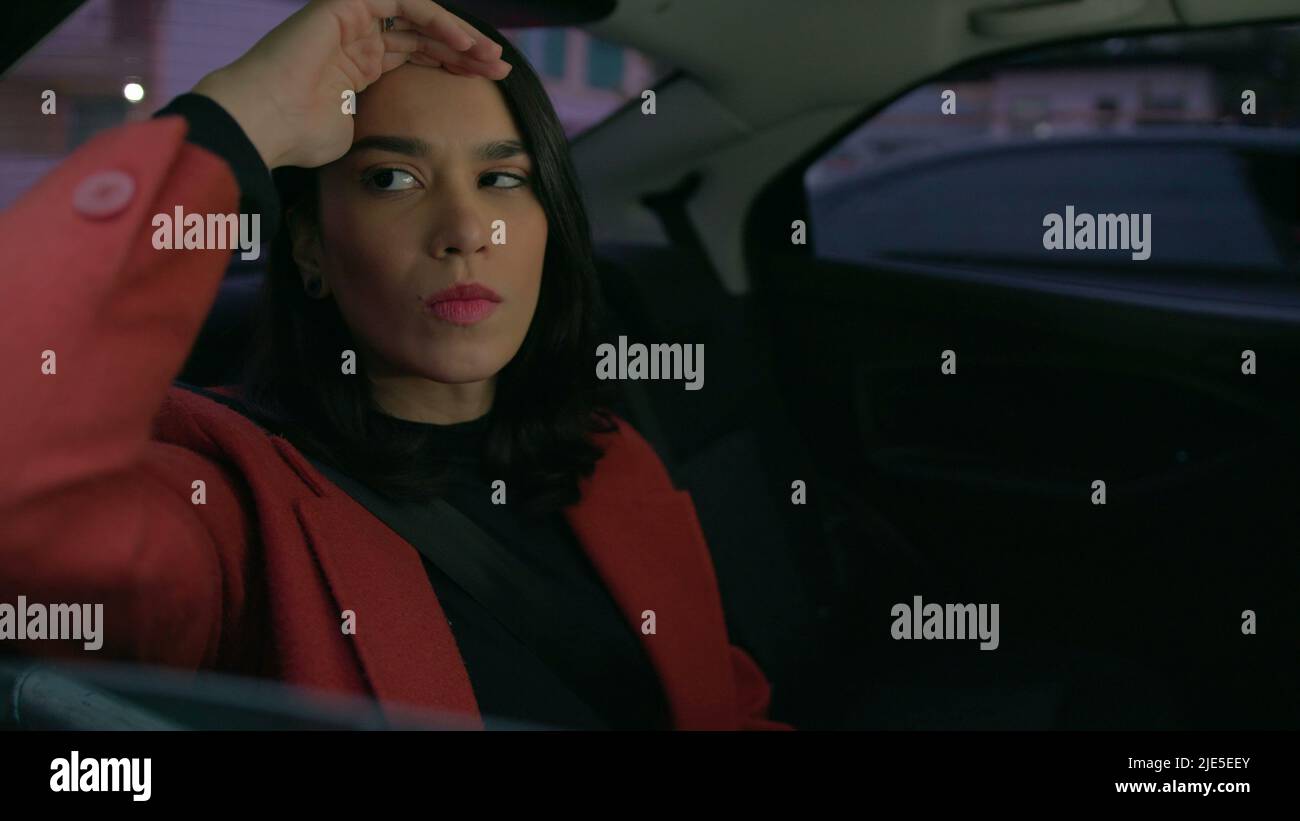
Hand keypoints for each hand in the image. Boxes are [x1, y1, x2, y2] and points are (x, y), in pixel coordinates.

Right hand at [192, 0, 511, 169]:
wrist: (265, 124)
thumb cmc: (300, 138)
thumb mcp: (358, 133)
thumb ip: (384, 124)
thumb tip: (406, 149)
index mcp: (359, 65)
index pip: (418, 56)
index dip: (454, 66)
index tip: (488, 85)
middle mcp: (357, 37)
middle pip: (424, 35)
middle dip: (466, 51)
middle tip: (501, 69)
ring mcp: (350, 19)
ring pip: (419, 17)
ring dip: (459, 36)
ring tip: (491, 58)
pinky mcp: (344, 5)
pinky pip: (402, 2)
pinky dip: (436, 20)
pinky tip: (463, 43)